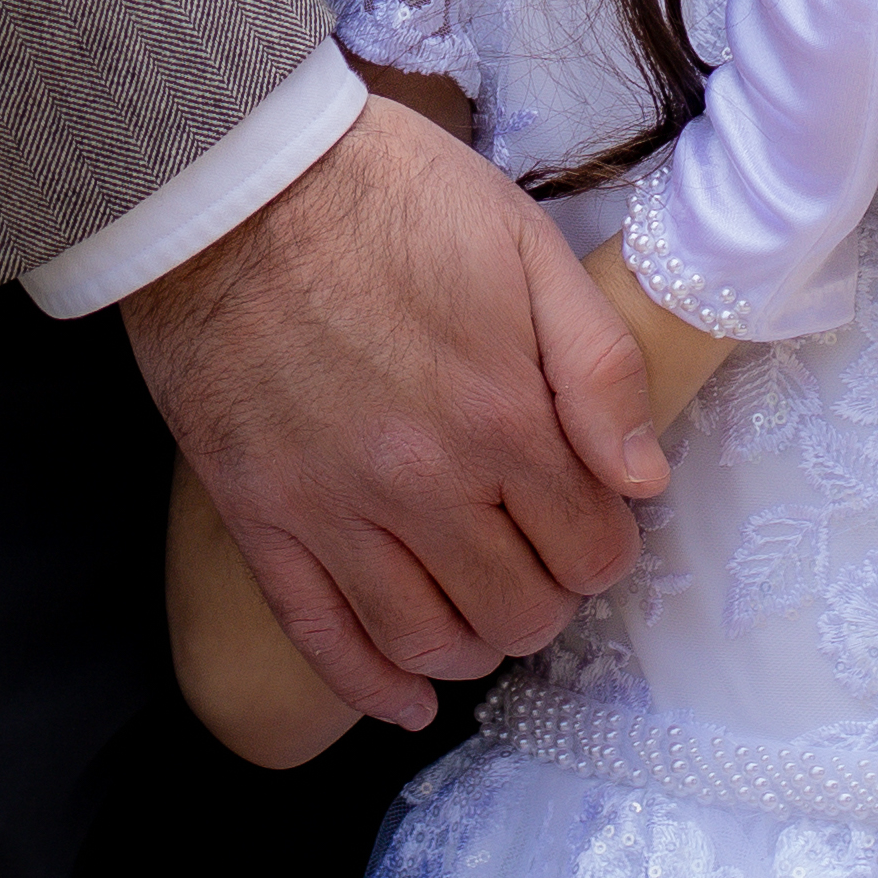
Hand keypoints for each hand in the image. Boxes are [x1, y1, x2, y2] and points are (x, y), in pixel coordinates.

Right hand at [126, 91, 664, 734]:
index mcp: (501, 416)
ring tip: (481, 609)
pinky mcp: (261, 521)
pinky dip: (373, 687)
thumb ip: (597, 363)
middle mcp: (424, 486)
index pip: (590, 550)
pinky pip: (322, 639)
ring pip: (428, 643)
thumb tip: (642, 479)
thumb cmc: (388, 192)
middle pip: (518, 612)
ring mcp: (336, 513)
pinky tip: (406, 698)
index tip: (593, 515)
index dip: (605, 543)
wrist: (235, 178)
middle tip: (538, 553)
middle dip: (547, 594)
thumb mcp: (524, 240)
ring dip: (473, 645)